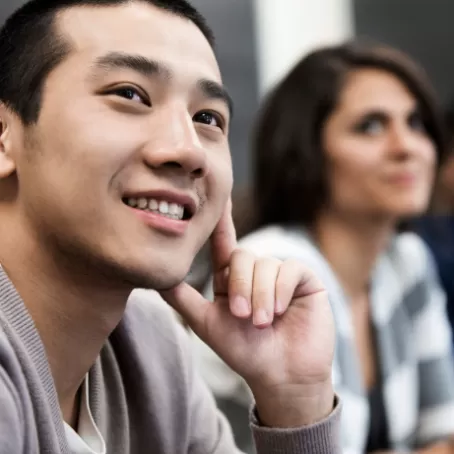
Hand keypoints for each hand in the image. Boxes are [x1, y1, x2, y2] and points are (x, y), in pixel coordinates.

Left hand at [160, 201, 334, 427]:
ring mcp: (281, 274)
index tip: (216, 194)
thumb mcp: (208, 323)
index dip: (220, 219)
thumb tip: (156, 277)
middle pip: (242, 256)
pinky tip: (282, 311)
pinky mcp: (305, 278)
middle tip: (243, 317)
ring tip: (262, 322)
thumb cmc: (245, 352)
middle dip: (241, 287)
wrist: (281, 375)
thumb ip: (183, 299)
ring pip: (265, 265)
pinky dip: (282, 291)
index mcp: (232, 278)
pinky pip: (290, 270)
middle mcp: (256, 271)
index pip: (224, 242)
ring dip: (261, 297)